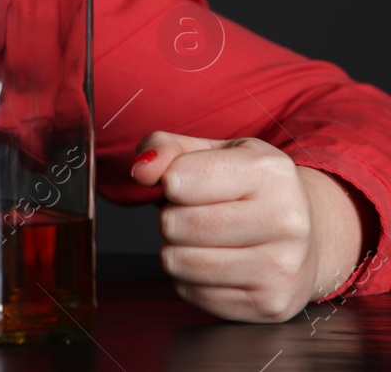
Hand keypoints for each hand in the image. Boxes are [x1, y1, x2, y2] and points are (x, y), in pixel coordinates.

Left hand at [131, 131, 365, 321]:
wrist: (311, 235)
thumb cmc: (249, 188)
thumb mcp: (212, 152)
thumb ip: (166, 149)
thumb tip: (141, 171)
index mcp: (270, 171)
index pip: (177, 180)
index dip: (169, 183)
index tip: (188, 183)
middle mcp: (287, 219)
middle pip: (176, 224)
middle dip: (171, 218)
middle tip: (196, 214)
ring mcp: (283, 267)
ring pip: (180, 262)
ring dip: (176, 250)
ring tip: (204, 239)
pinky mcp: (271, 303)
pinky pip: (192, 292)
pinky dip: (190, 279)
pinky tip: (218, 263)